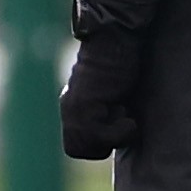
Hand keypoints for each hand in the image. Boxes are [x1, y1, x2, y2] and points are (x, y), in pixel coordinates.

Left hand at [61, 28, 142, 160]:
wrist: (117, 39)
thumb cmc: (122, 64)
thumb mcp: (110, 97)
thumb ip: (103, 118)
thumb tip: (110, 141)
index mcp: (70, 108)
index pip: (75, 148)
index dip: (98, 142)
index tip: (112, 119)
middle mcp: (67, 109)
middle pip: (79, 151)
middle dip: (104, 141)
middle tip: (117, 114)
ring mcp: (73, 108)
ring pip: (91, 146)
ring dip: (114, 134)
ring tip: (120, 107)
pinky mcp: (85, 104)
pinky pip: (101, 136)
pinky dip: (121, 129)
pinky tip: (124, 107)